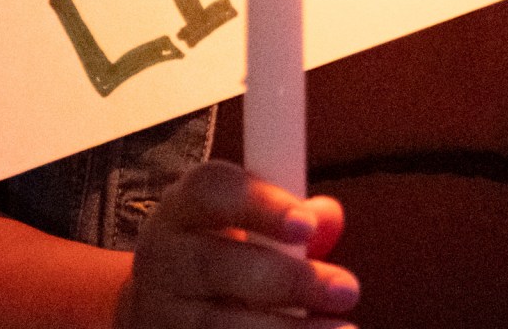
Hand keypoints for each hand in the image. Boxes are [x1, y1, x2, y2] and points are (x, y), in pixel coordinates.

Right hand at [117, 161, 359, 327]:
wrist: (159, 312)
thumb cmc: (221, 259)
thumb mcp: (247, 228)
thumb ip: (289, 219)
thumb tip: (328, 216)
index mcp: (182, 209)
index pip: (211, 191)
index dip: (259, 204)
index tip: (307, 225)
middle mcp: (163, 258)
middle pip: (218, 264)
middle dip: (289, 279)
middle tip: (348, 289)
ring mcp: (163, 313)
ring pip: (220, 324)